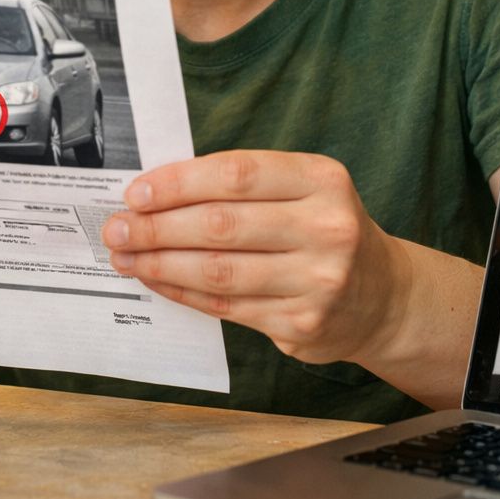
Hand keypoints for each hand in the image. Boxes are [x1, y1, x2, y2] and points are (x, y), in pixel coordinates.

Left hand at [101, 150, 404, 365]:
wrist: (383, 296)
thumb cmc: (323, 230)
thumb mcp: (303, 190)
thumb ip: (243, 186)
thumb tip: (156, 192)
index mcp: (322, 179)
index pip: (236, 174)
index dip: (178, 183)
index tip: (136, 192)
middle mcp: (327, 228)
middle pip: (221, 224)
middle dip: (157, 226)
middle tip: (116, 227)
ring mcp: (318, 281)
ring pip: (218, 270)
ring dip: (160, 262)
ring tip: (125, 255)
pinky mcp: (302, 323)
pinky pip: (225, 305)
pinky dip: (181, 290)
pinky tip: (156, 279)